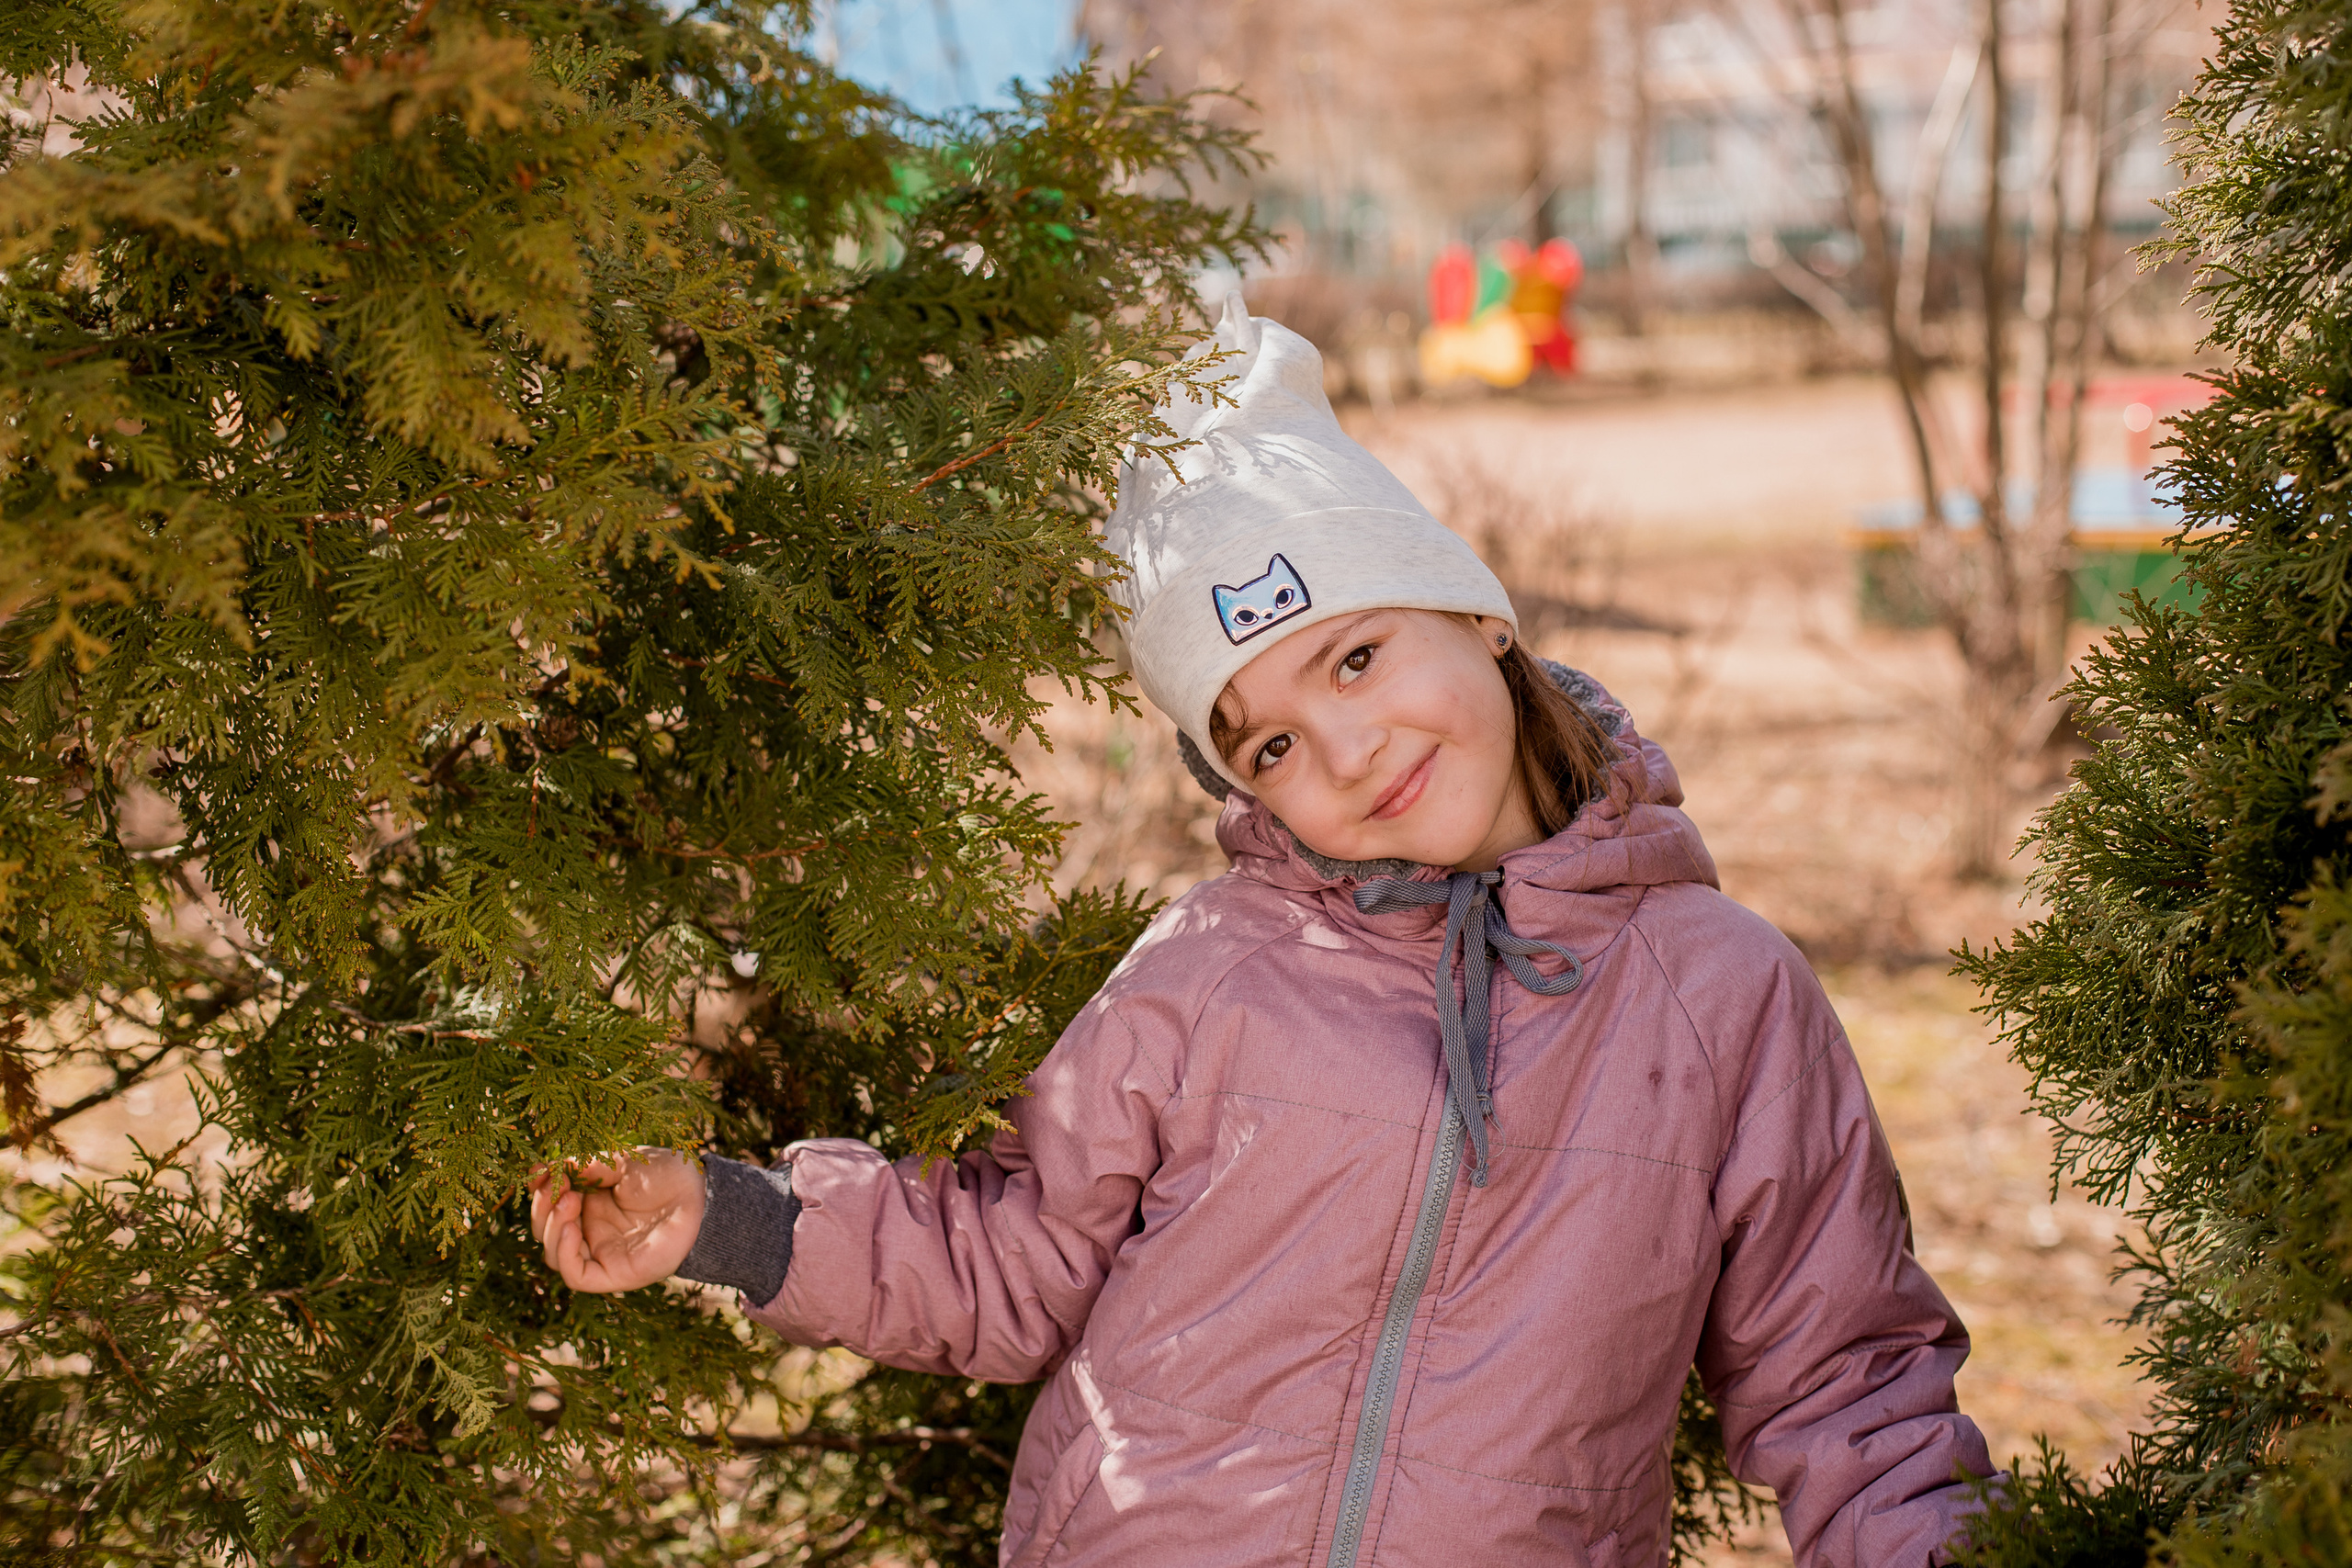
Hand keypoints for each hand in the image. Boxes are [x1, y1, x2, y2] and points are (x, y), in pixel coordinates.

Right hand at [528, 1147, 705, 1292]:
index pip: (548, 1207)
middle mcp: (591, 1231)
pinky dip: (564, 1254)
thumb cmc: (666, 1175)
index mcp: (589, 1203)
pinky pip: (576, 1276)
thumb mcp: (620, 1162)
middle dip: (542, 1209)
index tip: (538, 1173)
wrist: (701, 1195)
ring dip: (551, 1228)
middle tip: (557, 1187)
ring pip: (554, 1255)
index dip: (539, 1192)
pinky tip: (569, 1228)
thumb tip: (545, 1168)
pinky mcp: (614, 1274)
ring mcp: (602, 1253)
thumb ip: (585, 1167)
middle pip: (545, 1232)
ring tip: (569, 1200)